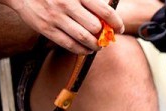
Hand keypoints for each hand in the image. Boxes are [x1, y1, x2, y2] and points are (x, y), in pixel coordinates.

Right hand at [6, 0, 123, 53]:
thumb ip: (90, 1)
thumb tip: (108, 16)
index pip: (105, 12)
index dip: (116, 23)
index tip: (119, 28)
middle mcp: (67, 5)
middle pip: (96, 27)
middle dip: (105, 36)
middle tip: (106, 38)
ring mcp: (56, 18)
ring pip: (84, 39)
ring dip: (95, 46)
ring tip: (98, 46)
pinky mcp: (46, 28)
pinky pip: (69, 45)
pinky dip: (81, 50)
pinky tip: (86, 49)